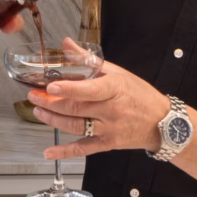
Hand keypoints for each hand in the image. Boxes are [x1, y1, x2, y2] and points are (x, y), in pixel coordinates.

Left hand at [27, 43, 169, 159]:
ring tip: (38, 112)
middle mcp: (112, 110)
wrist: (162, 123)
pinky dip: (64, 152)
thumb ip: (89, 60)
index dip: (68, 89)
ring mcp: (109, 129)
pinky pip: (83, 149)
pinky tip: (49, 152)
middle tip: (34, 96)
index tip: (50, 87)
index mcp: (115, 88)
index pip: (89, 90)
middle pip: (76, 108)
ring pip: (76, 127)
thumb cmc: (139, 94)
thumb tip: (67, 44)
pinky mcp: (107, 144)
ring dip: (53, 120)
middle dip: (51, 103)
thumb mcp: (119, 72)